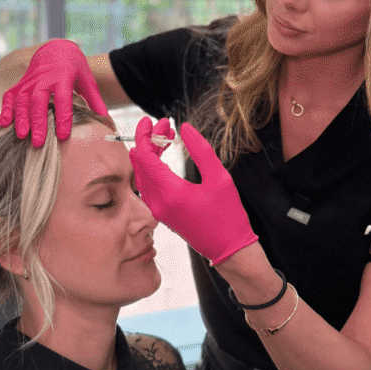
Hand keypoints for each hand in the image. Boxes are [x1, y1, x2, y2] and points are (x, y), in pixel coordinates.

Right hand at [0, 40, 108, 144]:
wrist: (55, 49)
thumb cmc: (74, 67)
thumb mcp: (87, 80)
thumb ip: (95, 100)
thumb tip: (106, 120)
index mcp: (63, 77)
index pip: (63, 99)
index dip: (62, 117)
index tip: (62, 135)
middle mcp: (43, 79)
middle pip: (38, 101)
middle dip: (38, 122)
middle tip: (38, 142)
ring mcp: (29, 81)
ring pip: (22, 100)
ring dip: (21, 118)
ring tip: (21, 136)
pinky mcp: (19, 84)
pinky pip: (9, 96)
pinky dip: (5, 110)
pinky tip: (4, 124)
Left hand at [129, 117, 257, 265]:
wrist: (229, 249)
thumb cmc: (228, 216)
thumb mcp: (220, 178)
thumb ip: (201, 150)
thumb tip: (184, 127)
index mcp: (169, 193)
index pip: (144, 157)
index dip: (145, 135)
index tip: (151, 120)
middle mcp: (158, 202)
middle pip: (142, 164)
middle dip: (149, 141)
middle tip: (164, 124)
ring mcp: (158, 210)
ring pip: (144, 174)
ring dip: (151, 153)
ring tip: (166, 137)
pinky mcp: (162, 213)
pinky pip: (149, 185)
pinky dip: (153, 167)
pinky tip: (165, 156)